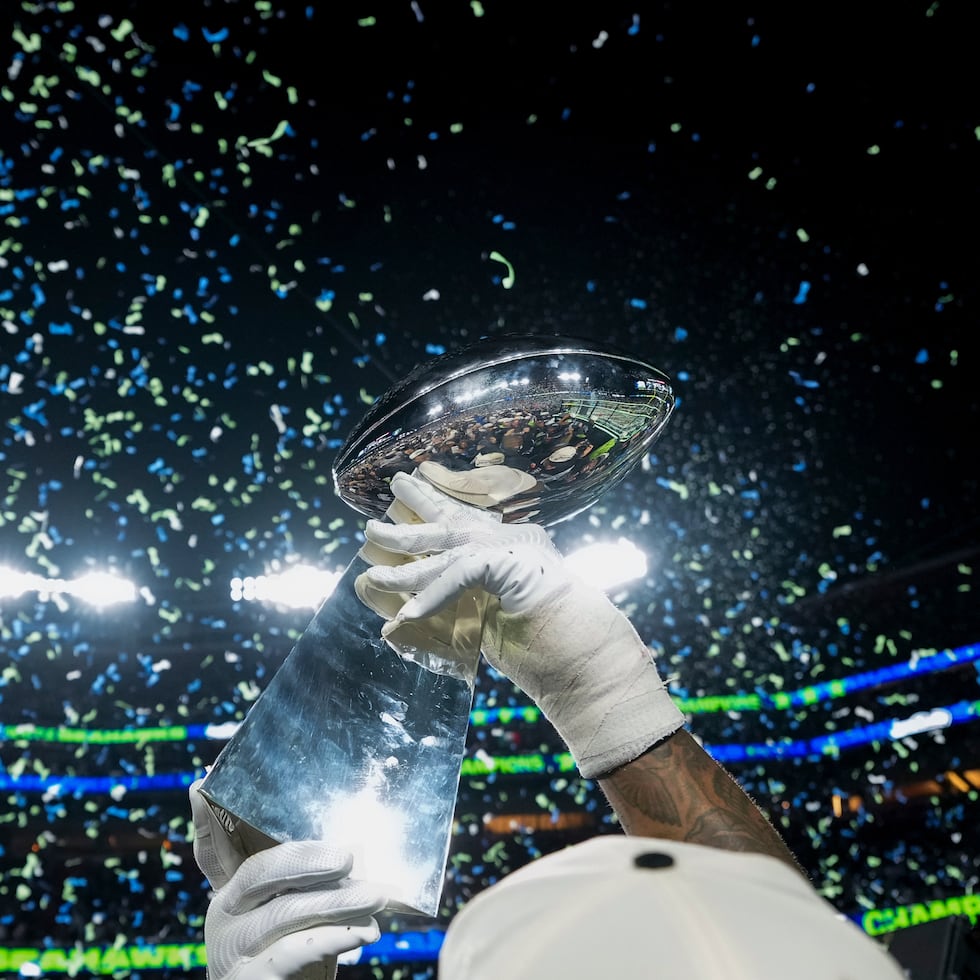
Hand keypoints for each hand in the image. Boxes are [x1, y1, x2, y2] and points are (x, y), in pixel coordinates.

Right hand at [190, 781, 385, 979]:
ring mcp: (231, 948)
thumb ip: (307, 880)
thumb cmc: (299, 956)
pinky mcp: (250, 978)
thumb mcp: (297, 913)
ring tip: (378, 895)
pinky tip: (366, 931)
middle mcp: (222, 915)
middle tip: (349, 857)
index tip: (204, 781)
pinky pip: (296, 950)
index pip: (214, 850)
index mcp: (230, 893)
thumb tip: (354, 847)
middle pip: (259, 872)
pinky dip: (335, 937)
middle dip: (307, 859)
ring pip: (284, 911)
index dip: (209, 817)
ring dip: (338, 901)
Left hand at [356, 472, 684, 777]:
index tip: (413, 495)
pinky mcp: (516, 566)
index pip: (472, 522)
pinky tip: (407, 614)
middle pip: (460, 516)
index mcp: (517, 551)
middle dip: (422, 503)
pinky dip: (432, 594)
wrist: (596, 669)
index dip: (441, 507)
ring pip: (451, 541)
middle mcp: (519, 541)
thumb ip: (468, 606)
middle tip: (393, 488)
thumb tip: (413, 613)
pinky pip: (461, 573)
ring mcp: (520, 549)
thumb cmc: (556, 653)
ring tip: (372, 560)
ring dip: (407, 553)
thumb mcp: (498, 624)